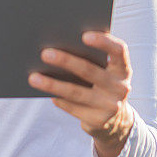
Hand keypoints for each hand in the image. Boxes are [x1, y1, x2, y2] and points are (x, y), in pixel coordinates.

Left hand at [28, 31, 133, 156]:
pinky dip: (57, 98)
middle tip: (45, 53)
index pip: (118, 51)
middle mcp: (120, 87)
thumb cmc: (103, 85)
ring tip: (33, 77)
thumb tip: (59, 46)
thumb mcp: (106, 72)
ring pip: (76, 92)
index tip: (84, 35)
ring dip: (52, 84)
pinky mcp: (97, 121)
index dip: (103, 42)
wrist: (116, 121)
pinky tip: (44, 91)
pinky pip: (72, 107)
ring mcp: (109, 106)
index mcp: (123, 69)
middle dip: (66, 61)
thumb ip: (93, 59)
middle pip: (89, 71)